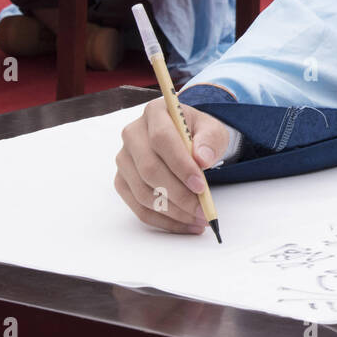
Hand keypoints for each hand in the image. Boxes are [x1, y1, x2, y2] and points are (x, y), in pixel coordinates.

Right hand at [115, 98, 231, 233]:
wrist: (188, 142)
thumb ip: (210, 140)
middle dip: (178, 194)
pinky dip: (163, 220)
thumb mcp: (213, 130)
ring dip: (172, 212)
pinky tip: (184, 224)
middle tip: (202, 210)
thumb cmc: (199, 135)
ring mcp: (124, 158)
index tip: (201, 186)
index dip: (181, 165)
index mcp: (155, 112)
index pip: (162, 139)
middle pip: (149, 169)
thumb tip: (202, 158)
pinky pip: (138, 207)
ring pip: (142, 192)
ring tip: (198, 219)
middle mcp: (132, 133)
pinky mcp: (122, 180)